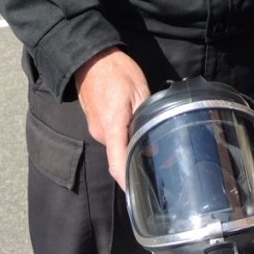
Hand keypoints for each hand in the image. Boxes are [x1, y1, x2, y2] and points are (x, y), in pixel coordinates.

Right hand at [74, 47, 150, 189]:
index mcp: (112, 127)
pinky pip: (111, 135)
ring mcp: (95, 128)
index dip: (128, 184)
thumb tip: (153, 141)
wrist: (90, 57)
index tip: (139, 196)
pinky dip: (123, 135)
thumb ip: (146, 117)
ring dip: (130, 145)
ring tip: (151, 139)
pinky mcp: (94, 122)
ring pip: (117, 145)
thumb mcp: (140, 91)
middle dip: (137, 160)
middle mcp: (100, 133)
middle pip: (120, 156)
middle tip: (162, 160)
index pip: (118, 165)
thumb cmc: (117, 71)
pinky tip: (135, 126)